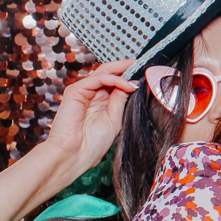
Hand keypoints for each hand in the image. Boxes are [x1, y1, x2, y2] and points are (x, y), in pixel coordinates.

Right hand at [38, 59, 136, 185]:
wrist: (74, 156)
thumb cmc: (92, 144)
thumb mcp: (114, 119)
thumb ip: (120, 100)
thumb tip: (131, 84)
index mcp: (101, 101)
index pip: (115, 82)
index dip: (129, 76)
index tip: (146, 73)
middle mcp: (91, 94)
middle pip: (109, 73)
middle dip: (126, 67)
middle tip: (143, 64)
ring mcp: (83, 91)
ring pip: (104, 72)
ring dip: (123, 72)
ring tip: (138, 76)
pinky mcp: (75, 90)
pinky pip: (98, 78)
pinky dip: (115, 79)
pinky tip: (127, 85)